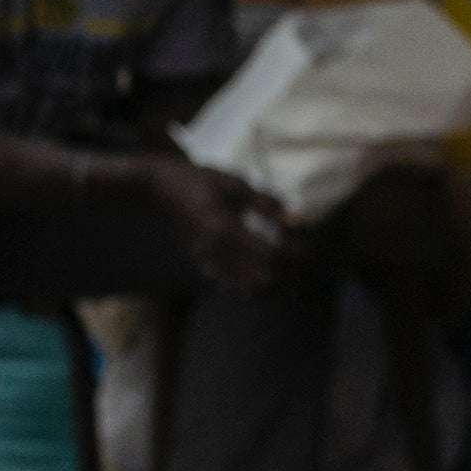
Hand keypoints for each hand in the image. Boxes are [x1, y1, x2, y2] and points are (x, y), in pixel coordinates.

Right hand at [155, 156, 291, 290]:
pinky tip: (267, 285)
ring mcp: (207, 260)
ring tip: (293, 282)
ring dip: (273, 290)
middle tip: (304, 268)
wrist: (161, 190)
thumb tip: (295, 217)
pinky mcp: (204, 264)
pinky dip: (252, 290)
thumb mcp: (234, 184)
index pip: (268, 252)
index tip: (309, 247)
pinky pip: (231, 287)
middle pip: (261, 278)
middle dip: (288, 276)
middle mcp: (215, 251)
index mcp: (223, 228)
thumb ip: (265, 203)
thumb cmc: (199, 180)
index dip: (293, 252)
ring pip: (246, 290)